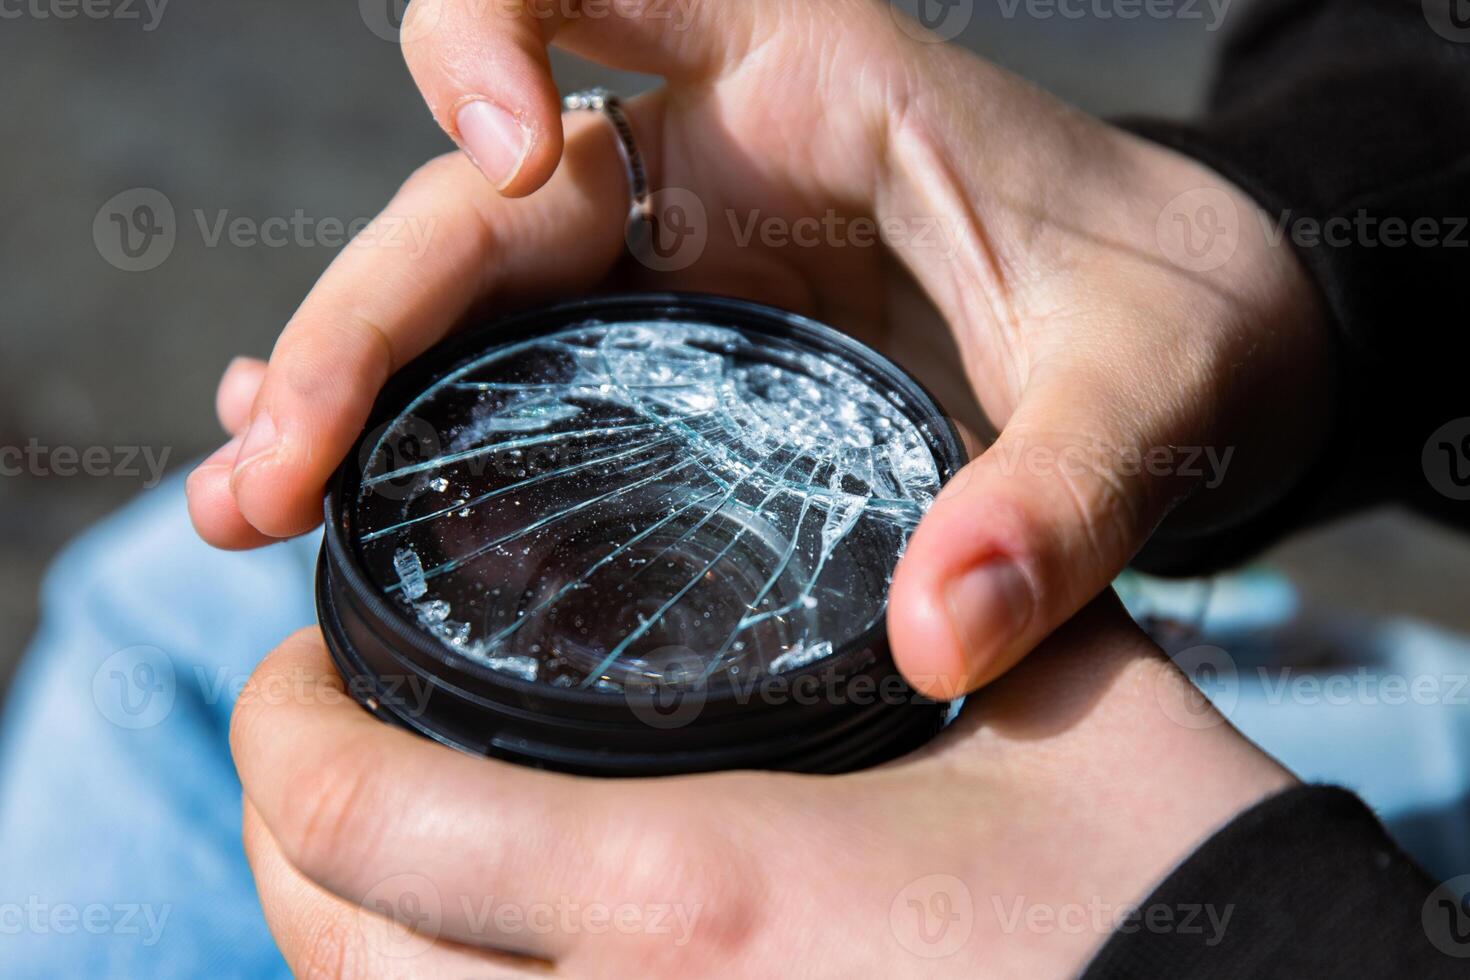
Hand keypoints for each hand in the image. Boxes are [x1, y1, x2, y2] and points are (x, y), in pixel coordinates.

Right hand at [189, 0, 1331, 695]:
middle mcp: (707, 152)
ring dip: (351, 383)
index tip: (500, 148)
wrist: (1200, 335)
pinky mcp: (676, 347)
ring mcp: (678, 256)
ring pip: (467, 287)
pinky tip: (349, 498)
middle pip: (475, 199)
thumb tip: (940, 643)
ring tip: (256, 502)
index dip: (486, 26)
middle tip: (274, 466)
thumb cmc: (1176, 312)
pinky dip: (423, 416)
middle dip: (360, 315)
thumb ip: (1058, 500)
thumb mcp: (1143, 390)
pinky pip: (517, 362)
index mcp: (803, 82)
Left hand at [231, 597, 1291, 976]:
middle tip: (327, 740)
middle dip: (288, 833)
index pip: (356, 818)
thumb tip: (875, 533)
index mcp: (685, 894)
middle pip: (330, 950)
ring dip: (351, 931)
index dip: (282, 729)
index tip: (293, 662)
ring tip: (391, 837)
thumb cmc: (1159, 874)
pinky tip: (489, 938)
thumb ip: (925, 599)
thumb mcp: (1036, 695)